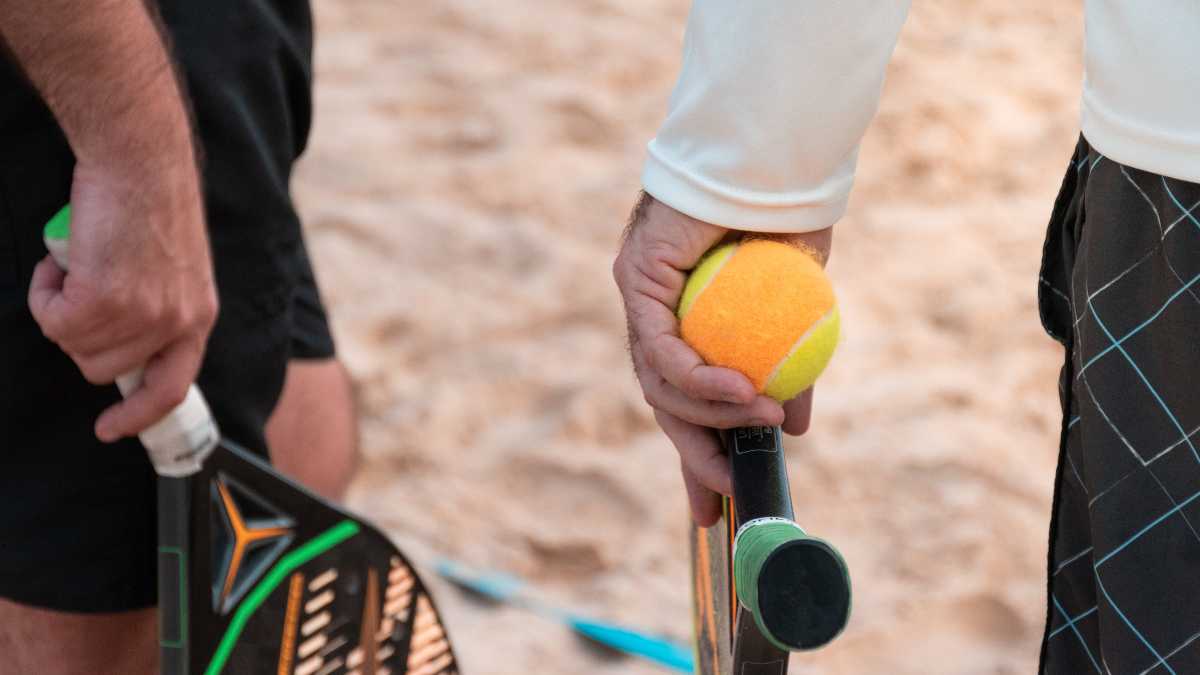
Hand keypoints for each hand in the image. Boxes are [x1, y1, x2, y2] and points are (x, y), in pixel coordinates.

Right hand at [28, 157, 216, 442]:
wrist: (140, 162)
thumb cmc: (151, 203)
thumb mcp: (176, 269)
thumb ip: (159, 309)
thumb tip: (124, 342)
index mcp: (198, 317)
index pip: (172, 387)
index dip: (140, 413)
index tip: (112, 427)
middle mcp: (175, 323)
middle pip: (105, 369)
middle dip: (82, 337)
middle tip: (81, 289)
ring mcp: (140, 315)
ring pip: (75, 346)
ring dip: (62, 309)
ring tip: (77, 265)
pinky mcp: (102, 299)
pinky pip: (51, 319)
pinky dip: (44, 291)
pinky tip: (62, 260)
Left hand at [612, 193, 831, 525]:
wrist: (770, 157)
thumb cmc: (786, 220)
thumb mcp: (798, 311)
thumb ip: (788, 367)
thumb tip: (794, 427)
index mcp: (688, 324)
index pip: (684, 399)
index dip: (699, 450)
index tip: (721, 497)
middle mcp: (656, 315)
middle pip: (662, 401)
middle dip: (691, 454)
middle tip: (724, 492)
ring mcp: (640, 297)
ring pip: (658, 382)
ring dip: (710, 411)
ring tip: (761, 416)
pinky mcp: (635, 278)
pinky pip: (662, 348)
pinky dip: (700, 377)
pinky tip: (740, 389)